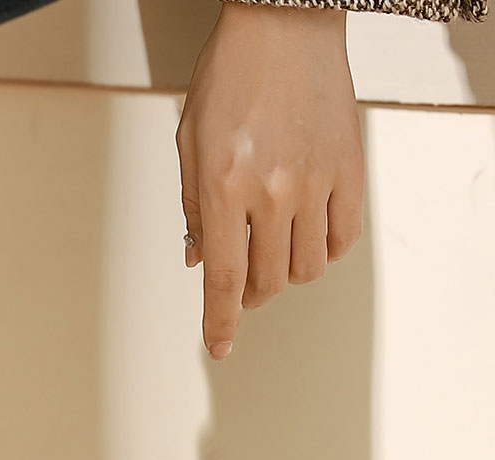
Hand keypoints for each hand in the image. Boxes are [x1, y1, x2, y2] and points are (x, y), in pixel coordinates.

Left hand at [176, 2, 363, 359]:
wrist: (285, 24)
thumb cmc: (231, 77)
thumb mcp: (190, 145)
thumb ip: (194, 209)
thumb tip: (199, 260)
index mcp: (224, 187)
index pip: (223, 278)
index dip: (220, 322)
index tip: (219, 347)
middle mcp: (272, 191)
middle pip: (266, 280)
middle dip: (248, 294)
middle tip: (240, 281)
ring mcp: (316, 181)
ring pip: (306, 268)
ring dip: (285, 274)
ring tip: (271, 253)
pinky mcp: (350, 169)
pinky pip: (342, 239)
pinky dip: (322, 251)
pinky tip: (305, 236)